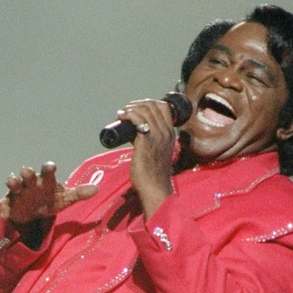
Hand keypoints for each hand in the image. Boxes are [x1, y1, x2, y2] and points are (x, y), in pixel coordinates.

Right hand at [0, 161, 98, 223]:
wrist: (35, 213)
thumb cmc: (50, 200)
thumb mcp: (65, 199)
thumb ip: (79, 193)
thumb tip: (97, 189)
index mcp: (46, 180)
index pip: (47, 171)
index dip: (48, 168)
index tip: (50, 167)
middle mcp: (31, 182)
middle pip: (28, 175)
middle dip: (27, 173)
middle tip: (27, 172)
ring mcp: (20, 192)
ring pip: (14, 184)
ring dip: (13, 182)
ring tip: (12, 182)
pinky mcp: (11, 203)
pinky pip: (6, 204)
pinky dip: (5, 210)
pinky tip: (5, 216)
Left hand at [116, 99, 175, 217]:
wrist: (154, 188)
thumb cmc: (153, 175)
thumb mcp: (157, 153)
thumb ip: (152, 143)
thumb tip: (136, 136)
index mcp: (170, 134)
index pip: (164, 107)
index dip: (148, 103)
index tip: (136, 109)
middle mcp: (166, 132)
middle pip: (153, 105)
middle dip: (136, 104)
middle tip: (126, 111)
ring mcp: (157, 136)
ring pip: (145, 110)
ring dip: (130, 108)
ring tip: (122, 114)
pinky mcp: (146, 140)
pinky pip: (138, 119)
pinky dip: (128, 114)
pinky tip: (122, 116)